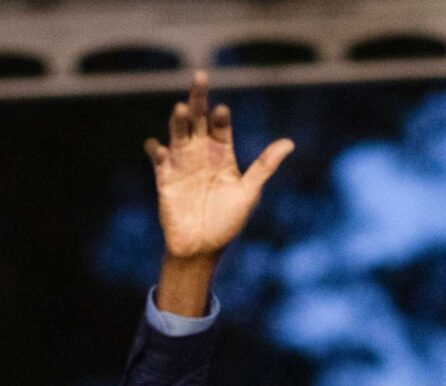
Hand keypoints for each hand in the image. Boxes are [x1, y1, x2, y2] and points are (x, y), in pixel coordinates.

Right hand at [147, 71, 292, 262]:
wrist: (201, 248)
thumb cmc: (228, 222)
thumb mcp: (249, 193)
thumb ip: (264, 166)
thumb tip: (289, 143)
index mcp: (222, 154)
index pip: (221, 126)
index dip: (221, 117)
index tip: (222, 111)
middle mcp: (201, 153)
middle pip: (198, 119)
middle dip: (199, 98)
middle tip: (200, 77)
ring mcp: (182, 163)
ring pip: (178, 133)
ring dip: (179, 121)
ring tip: (182, 109)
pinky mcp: (165, 177)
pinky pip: (158, 157)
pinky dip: (156, 149)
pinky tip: (158, 146)